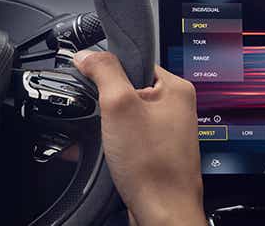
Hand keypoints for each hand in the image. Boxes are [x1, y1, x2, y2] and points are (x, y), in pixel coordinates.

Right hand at [73, 50, 205, 225]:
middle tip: (106, 120)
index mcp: (176, 89)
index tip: (97, 87)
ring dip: (107, 126)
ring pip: (125, 116)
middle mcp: (176, 108)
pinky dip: (113, 143)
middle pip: (127, 89)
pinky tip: (109, 154)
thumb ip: (103, 71)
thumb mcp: (118, 105)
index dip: (109, 73)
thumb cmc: (152, 166)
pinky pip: (128, 137)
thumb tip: (87, 54)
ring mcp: (167, 131)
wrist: (162, 213)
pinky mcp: (157, 151)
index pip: (134, 61)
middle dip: (106, 105)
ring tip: (109, 141)